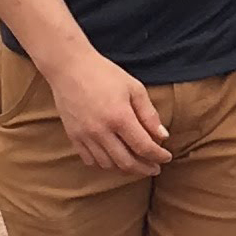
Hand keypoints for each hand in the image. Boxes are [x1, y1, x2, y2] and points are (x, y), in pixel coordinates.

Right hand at [46, 47, 171, 174]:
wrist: (69, 67)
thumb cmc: (104, 74)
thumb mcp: (135, 89)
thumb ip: (149, 114)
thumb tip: (163, 136)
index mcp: (120, 117)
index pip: (144, 147)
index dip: (159, 156)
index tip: (167, 157)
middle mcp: (100, 131)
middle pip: (126, 162)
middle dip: (144, 169)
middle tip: (155, 168)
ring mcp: (84, 135)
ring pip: (107, 164)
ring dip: (125, 169)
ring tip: (137, 165)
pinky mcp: (72, 135)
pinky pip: (89, 159)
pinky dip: (104, 164)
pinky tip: (114, 159)